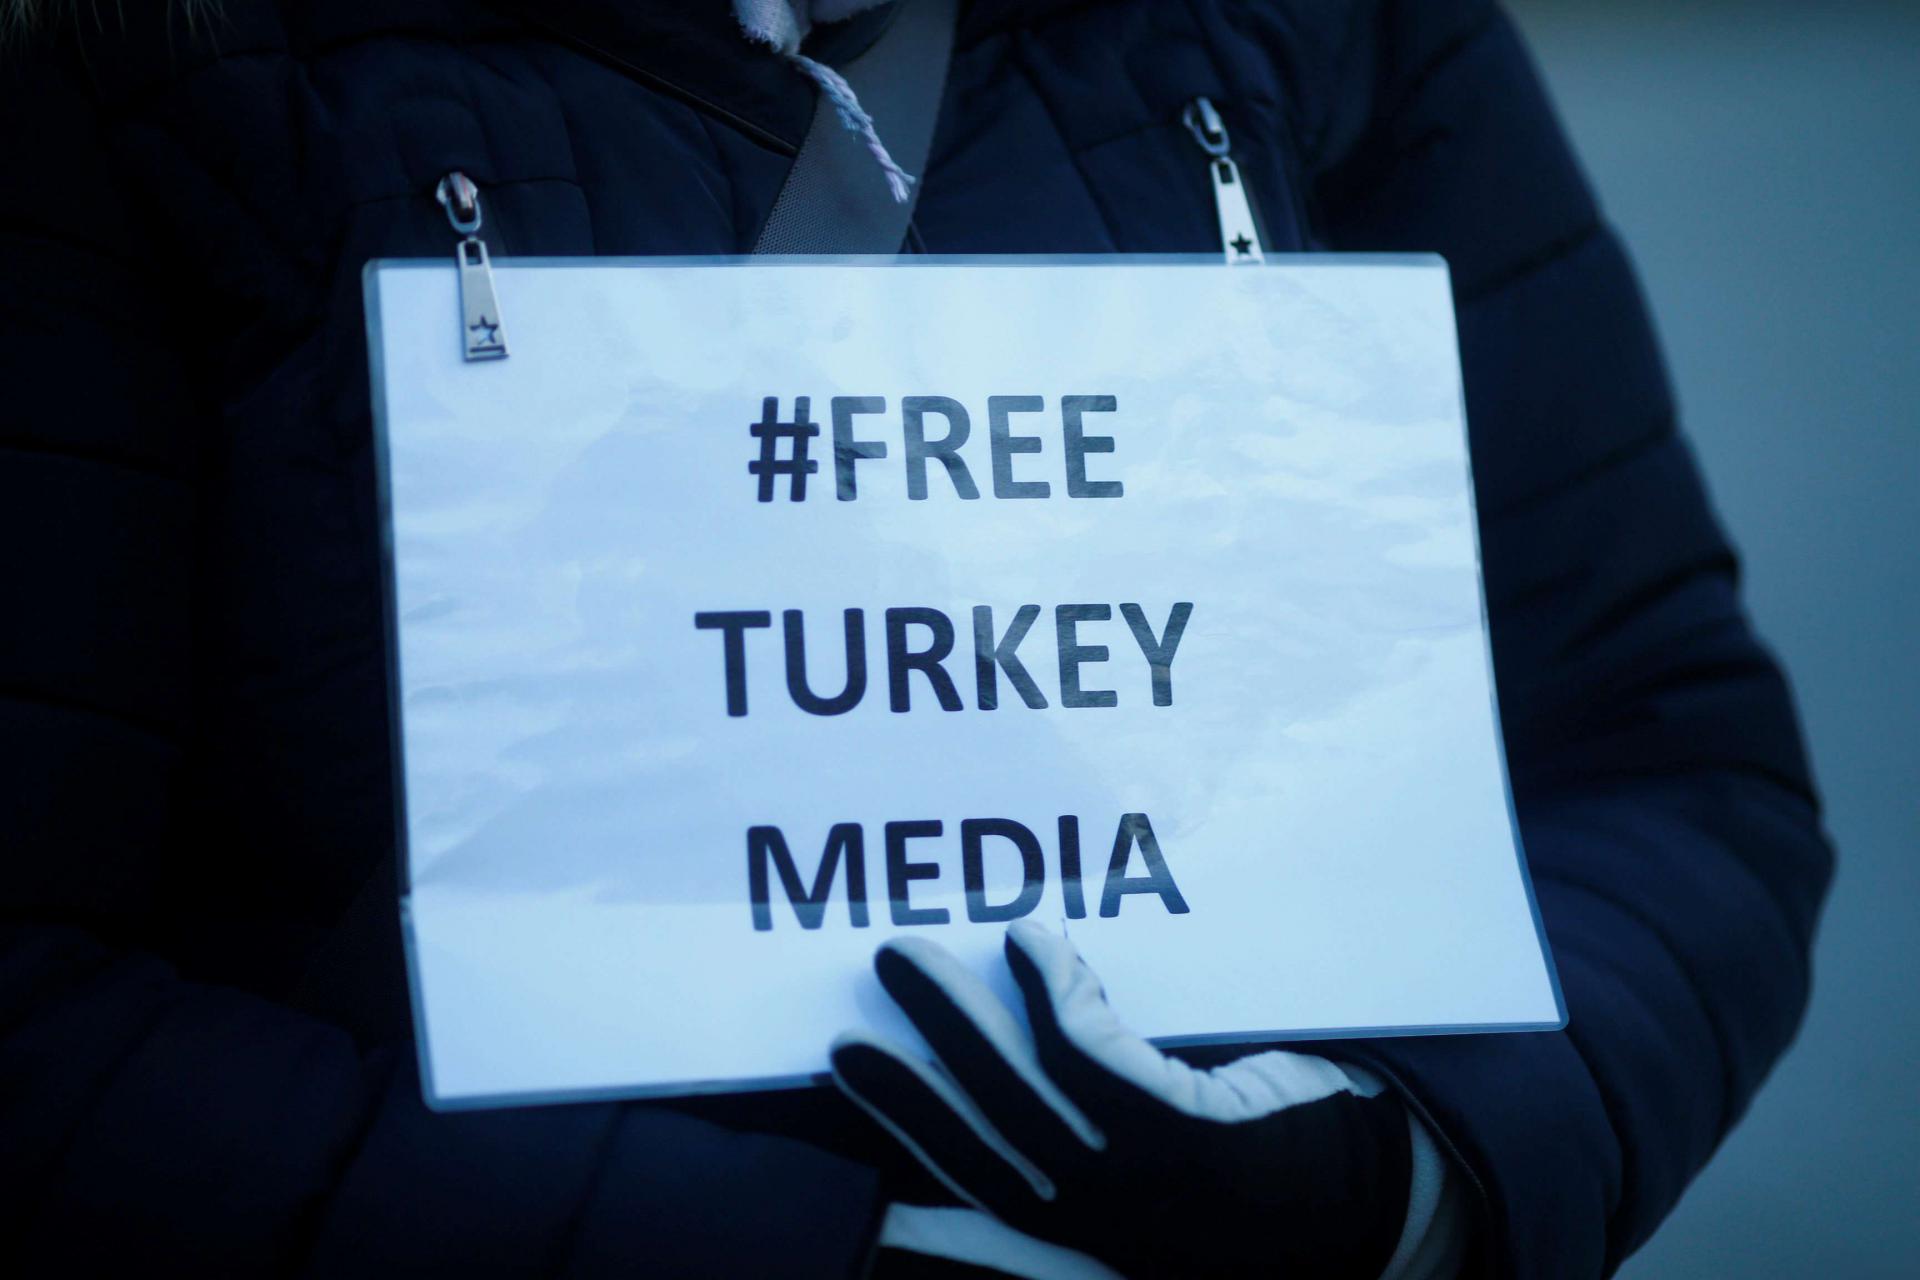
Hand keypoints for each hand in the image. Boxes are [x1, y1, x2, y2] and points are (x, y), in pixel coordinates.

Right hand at [831, 921, 1412, 1279]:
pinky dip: (1049, 986)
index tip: (844, 1098)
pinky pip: (1091, 1048)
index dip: (906, 1146)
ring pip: (1018, 1087)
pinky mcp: (1185, 1131)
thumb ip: (1097, 1136)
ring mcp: (1144, 1181)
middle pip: (974, 1146)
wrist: (1383, 1199)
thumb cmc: (1273, 1171)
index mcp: (1091, 1235)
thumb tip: (1021, 1049)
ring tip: (903, 952)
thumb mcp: (1167, 1182)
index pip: (976, 1191)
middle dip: (898, 1093)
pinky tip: (1032, 938)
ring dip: (951, 1016)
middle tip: (838, 1037)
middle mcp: (1105, 1223)